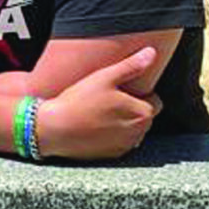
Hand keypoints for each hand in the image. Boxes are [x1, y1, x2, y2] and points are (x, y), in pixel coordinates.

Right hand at [35, 47, 161, 159]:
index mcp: (142, 113)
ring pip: (133, 130)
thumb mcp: (105, 77)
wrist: (54, 129)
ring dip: (124, 123)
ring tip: (101, 113)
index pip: (155, 101)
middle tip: (109, 99)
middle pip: (144, 117)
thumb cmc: (79, 101)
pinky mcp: (112, 155)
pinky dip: (112, 135)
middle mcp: (139, 133)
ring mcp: (125, 146)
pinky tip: (95, 126)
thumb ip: (131, 65)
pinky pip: (120, 142)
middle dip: (132, 108)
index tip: (121, 90)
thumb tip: (151, 53)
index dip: (139, 93)